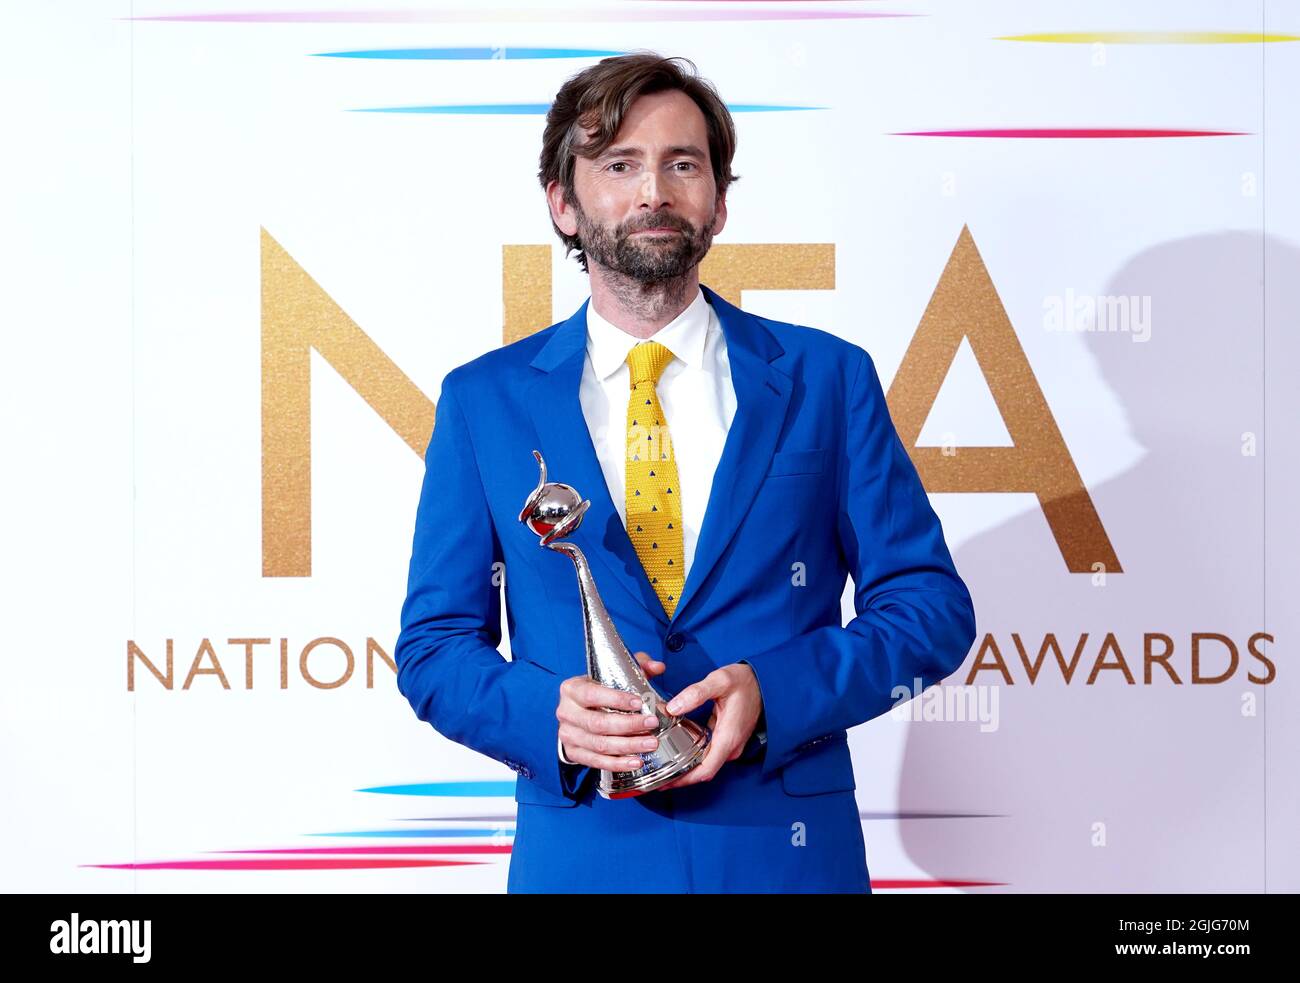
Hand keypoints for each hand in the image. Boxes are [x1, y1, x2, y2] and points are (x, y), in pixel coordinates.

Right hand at [557, 652, 666, 770]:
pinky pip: (597, 762)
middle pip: (597, 723)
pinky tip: (636, 761)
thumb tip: (658, 667)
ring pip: (599, 745)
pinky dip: (618, 763)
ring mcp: (568, 735)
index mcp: (572, 689)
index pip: (592, 694)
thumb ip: (637, 667)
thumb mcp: (614, 674)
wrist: (578, 711)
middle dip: (628, 725)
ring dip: (627, 746)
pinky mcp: (573, 753)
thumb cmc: (598, 690)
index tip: (639, 702)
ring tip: (650, 743)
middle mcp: (566, 712)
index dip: (616, 699)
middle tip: (652, 724)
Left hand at [653, 662, 762, 790]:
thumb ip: (696, 693)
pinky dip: (693, 757)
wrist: (763, 682)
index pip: (705, 770)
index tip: (665, 783)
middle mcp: (730, 746)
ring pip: (706, 764)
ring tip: (661, 764)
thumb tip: (673, 708)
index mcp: (728, 737)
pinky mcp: (728, 740)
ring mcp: (730, 745)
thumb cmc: (744, 682)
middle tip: (656, 776)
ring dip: (686, 767)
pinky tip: (677, 749)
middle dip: (680, 776)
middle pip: (703, 771)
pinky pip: (709, 754)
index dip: (684, 780)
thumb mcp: (719, 681)